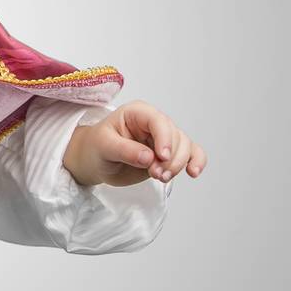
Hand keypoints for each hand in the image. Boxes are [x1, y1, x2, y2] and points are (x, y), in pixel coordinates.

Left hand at [62, 99, 207, 188]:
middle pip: (176, 136)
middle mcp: (154, 124)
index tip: (162, 157)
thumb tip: (149, 158)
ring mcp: (163, 140)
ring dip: (178, 165)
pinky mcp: (168, 155)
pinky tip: (193, 172)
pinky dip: (195, 162)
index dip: (165, 138)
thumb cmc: (96, 147)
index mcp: (138, 113)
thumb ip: (125, 150)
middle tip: (156, 174)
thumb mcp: (103, 146)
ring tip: (161, 177)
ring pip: (185, 147)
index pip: (159, 121)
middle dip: (171, 158)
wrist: (95, 162)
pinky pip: (190, 154)